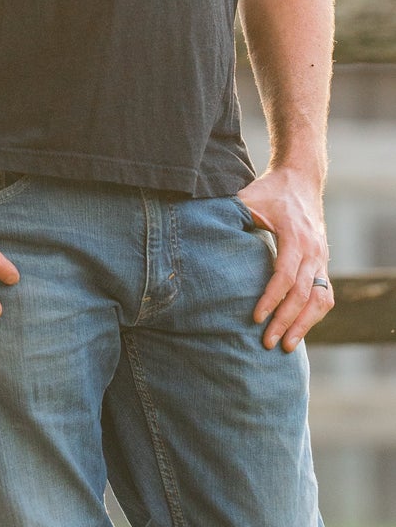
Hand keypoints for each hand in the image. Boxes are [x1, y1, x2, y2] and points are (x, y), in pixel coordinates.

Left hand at [239, 165, 330, 349]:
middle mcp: (313, 249)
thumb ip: (232, 213)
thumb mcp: (249, 197)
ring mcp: (322, 258)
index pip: (285, 274)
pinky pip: (324, 295)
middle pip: (302, 293)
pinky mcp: (323, 264)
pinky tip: (298, 330)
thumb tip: (202, 228)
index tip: (256, 317)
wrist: (302, 179)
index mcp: (294, 235)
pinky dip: (314, 315)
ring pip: (320, 299)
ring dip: (304, 325)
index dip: (271, 298)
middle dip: (285, 320)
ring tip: (286, 346)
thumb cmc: (271, 190)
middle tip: (267, 342)